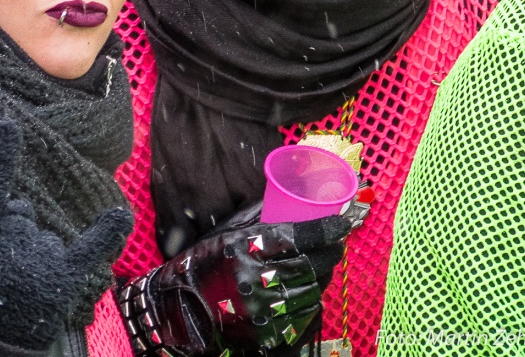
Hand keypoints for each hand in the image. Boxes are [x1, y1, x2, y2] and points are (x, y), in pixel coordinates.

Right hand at [0, 119, 132, 349]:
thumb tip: (20, 207)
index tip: (4, 124)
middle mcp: (11, 237)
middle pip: (24, 214)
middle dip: (15, 236)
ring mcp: (39, 257)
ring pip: (48, 236)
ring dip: (36, 256)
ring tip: (14, 288)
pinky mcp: (61, 279)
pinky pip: (88, 249)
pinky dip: (106, 232)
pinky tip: (121, 216)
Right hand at [116, 206, 352, 354]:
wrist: (181, 306)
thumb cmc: (202, 261)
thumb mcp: (226, 230)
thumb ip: (258, 215)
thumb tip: (290, 193)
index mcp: (247, 248)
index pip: (301, 236)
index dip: (328, 228)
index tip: (344, 220)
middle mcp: (258, 280)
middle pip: (313, 263)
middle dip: (332, 250)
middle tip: (337, 239)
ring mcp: (266, 310)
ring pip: (313, 288)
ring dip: (324, 272)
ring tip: (322, 260)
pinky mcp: (271, 331)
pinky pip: (305, 312)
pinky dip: (312, 296)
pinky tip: (307, 285)